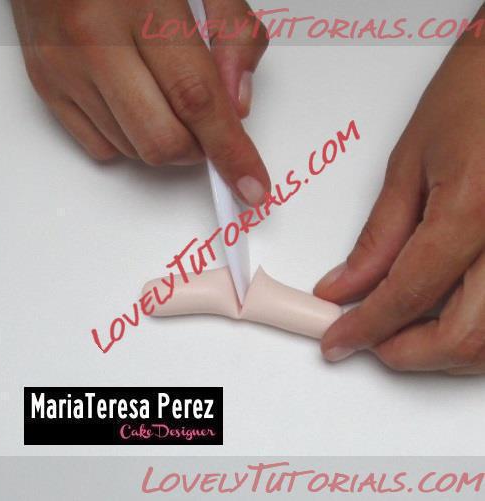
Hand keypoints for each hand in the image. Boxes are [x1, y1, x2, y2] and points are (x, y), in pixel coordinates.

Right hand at [11, 0, 269, 204]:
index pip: (197, 98)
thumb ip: (234, 34)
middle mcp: (95, 41)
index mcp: (141, 4)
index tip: (252, 186)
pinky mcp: (47, 87)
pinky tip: (132, 100)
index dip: (229, 150)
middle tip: (206, 124)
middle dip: (198, 150)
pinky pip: (104, 148)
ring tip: (163, 94)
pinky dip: (132, 139)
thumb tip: (238, 106)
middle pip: (162, 140)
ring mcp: (65, 69)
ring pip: (134, 150)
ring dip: (167, 141)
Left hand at [315, 7, 484, 374]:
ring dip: (443, 351)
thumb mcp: (410, 165)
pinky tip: (444, 315)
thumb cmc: (472, 96)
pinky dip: (473, 330)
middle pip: (465, 337)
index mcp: (476, 209)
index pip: (408, 295)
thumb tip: (345, 287)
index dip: (366, 327)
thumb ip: (379, 238)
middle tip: (367, 340)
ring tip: (400, 330)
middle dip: (407, 353)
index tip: (338, 340)